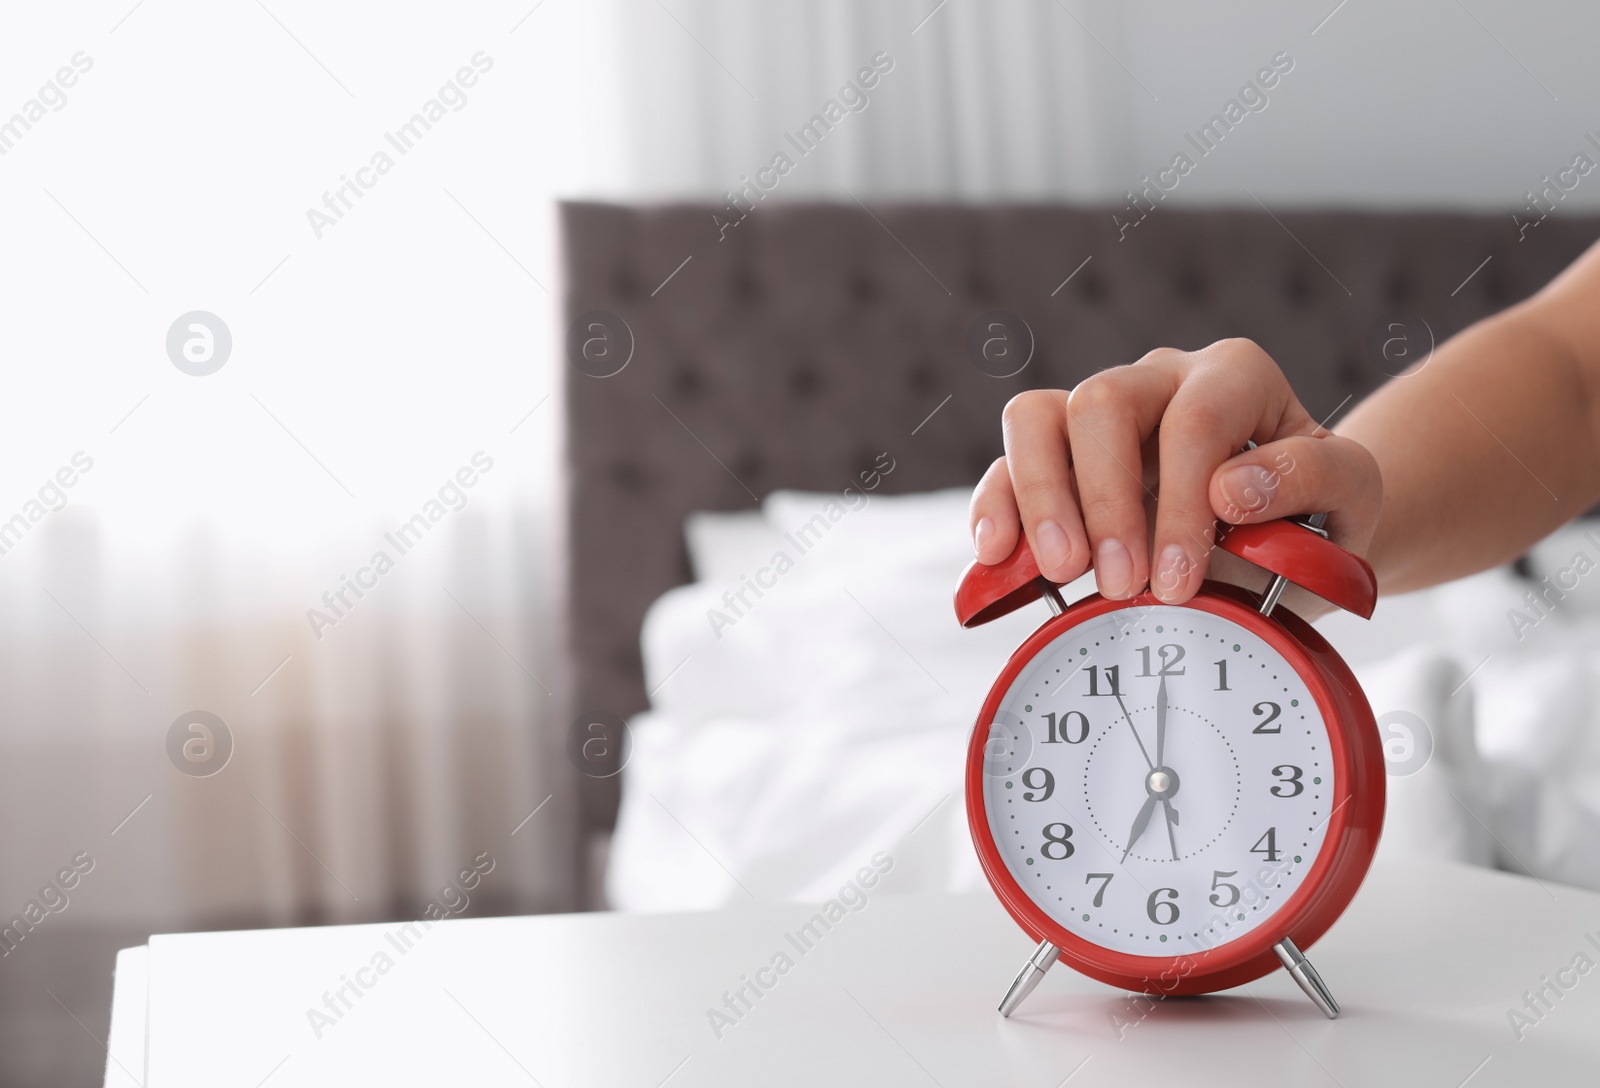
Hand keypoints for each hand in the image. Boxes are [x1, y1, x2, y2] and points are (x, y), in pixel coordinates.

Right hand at [968, 339, 1382, 608]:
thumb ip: (1311, 477)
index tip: (1179, 580)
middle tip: (1120, 583)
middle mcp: (1158, 380)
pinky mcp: (1055, 460)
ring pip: (1036, 417)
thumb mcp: (1353, 495)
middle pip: (1101, 401)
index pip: (1194, 418)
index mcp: (1233, 377)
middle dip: (1105, 500)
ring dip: (1041, 498)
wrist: (1292, 538)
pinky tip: (999, 558)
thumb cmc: (1318, 513)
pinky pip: (1005, 465)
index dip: (1180, 502)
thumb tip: (1230, 489)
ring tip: (1061, 571)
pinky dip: (996, 510)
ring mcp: (1098, 418)